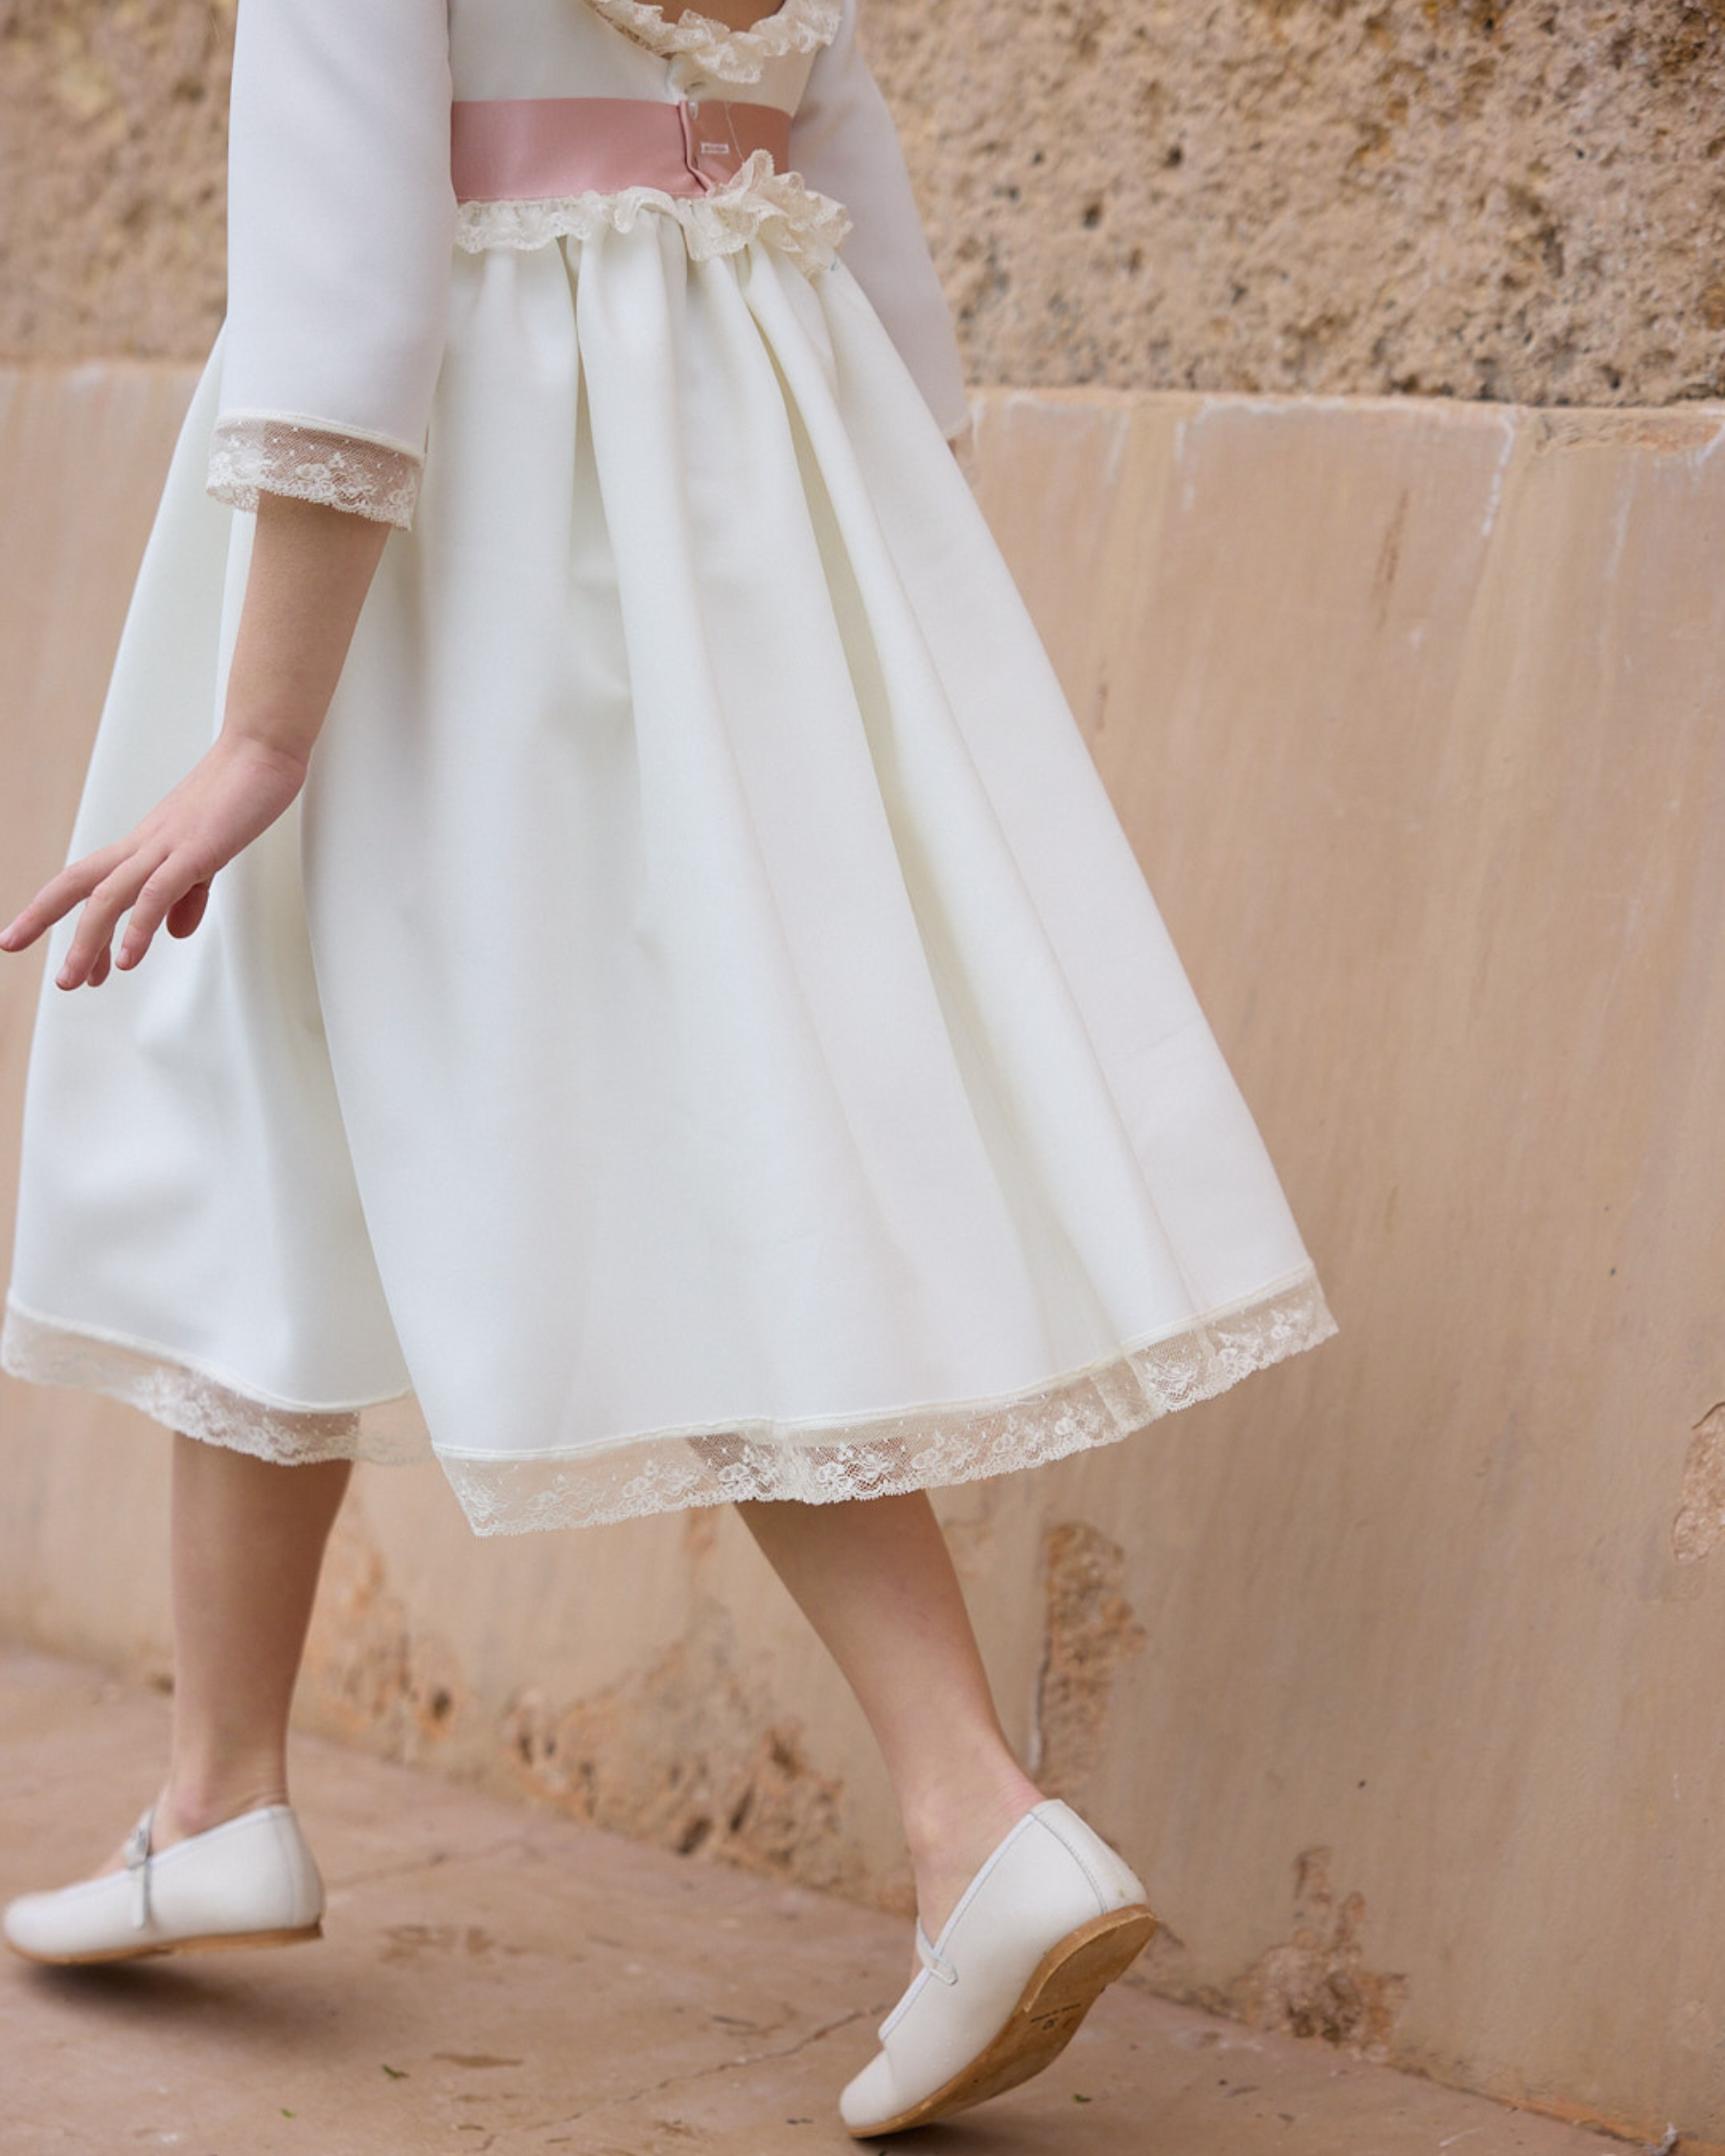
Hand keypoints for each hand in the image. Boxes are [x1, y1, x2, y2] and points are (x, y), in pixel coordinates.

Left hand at [0, 730, 309, 988]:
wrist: (262, 751)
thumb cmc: (240, 792)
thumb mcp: (210, 855)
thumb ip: (189, 895)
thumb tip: (172, 930)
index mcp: (145, 845)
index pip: (86, 880)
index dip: (52, 908)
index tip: (27, 936)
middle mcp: (144, 845)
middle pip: (78, 885)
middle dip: (43, 921)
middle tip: (25, 956)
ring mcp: (165, 846)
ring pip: (109, 896)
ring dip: (86, 942)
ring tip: (76, 979)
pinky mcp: (194, 850)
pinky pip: (156, 894)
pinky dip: (138, 929)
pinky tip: (128, 958)